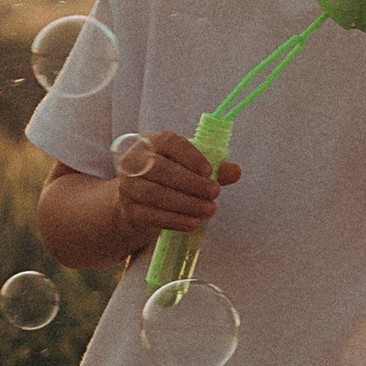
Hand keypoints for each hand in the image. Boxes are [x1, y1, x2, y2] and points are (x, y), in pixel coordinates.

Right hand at [108, 128, 234, 256]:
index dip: (190, 155)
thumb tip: (235, 171)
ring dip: (186, 204)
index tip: (209, 171)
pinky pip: (152, 216)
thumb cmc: (168, 177)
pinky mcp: (130, 210)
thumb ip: (214, 168)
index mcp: (152, 143)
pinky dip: (175, 221)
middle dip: (191, 183)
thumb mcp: (189, 168)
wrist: (136, 201)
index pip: (169, 142)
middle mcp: (135, 161)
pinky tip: (193, 224)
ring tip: (209, 210)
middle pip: (160, 169)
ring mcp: (129, 186)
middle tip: (215, 193)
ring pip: (156, 194)